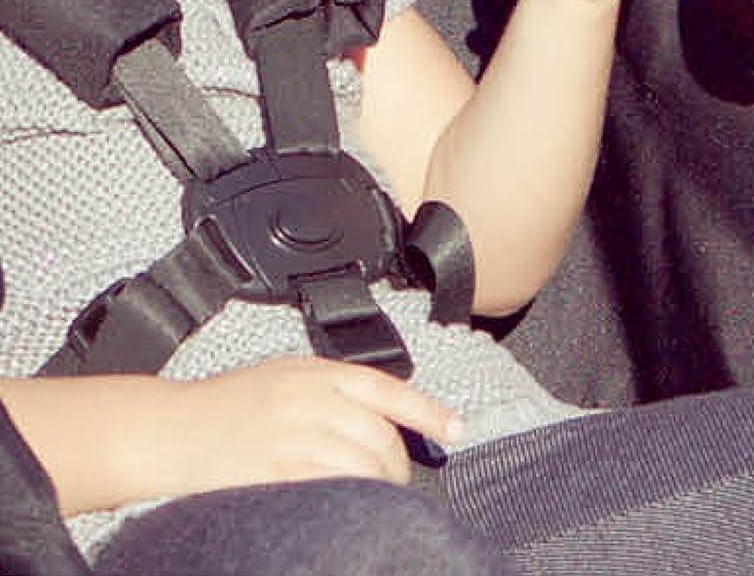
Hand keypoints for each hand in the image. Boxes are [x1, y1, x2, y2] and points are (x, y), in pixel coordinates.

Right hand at [156, 357, 461, 496]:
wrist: (169, 429)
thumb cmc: (226, 403)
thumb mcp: (286, 375)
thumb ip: (332, 389)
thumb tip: (381, 413)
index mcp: (318, 373)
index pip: (389, 390)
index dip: (429, 412)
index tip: (456, 430)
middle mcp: (312, 401)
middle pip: (380, 437)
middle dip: (398, 465)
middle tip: (398, 483)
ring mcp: (293, 438)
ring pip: (361, 468)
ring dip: (377, 489)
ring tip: (377, 501)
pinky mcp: (274, 474)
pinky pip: (328, 491)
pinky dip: (347, 502)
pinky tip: (348, 509)